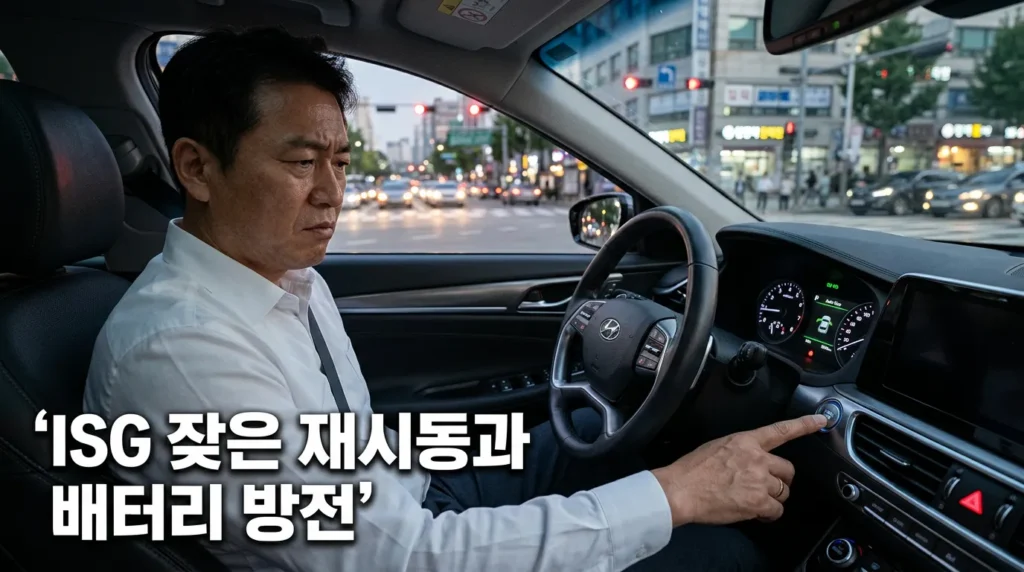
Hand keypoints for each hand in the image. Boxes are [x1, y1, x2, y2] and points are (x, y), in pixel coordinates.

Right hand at [652, 414, 826, 526]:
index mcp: (745, 441)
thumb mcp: (716, 447)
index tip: (821, 421)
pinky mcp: (758, 501)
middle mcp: (757, 458)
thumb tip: (748, 462)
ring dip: (773, 498)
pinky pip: (776, 510)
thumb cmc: (691, 470)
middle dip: (780, 480)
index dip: (804, 425)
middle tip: (765, 487)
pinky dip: (768, 514)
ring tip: (754, 501)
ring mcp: (759, 480)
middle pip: (787, 470)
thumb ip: (739, 451)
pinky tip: (754, 512)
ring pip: (784, 492)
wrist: (681, 490)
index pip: (781, 431)